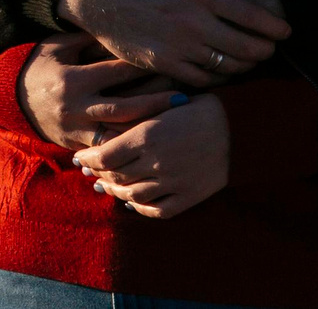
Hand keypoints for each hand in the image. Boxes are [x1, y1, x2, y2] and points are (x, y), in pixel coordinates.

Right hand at [17, 33, 181, 148]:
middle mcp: (77, 106)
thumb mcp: (57, 47)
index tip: (174, 63)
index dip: (146, 67)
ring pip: (120, 133)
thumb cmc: (41, 65)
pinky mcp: (77, 144)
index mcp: (73, 79)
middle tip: (186, 98)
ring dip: (148, 129)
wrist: (10, 97)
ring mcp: (77, 129)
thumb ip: (87, 39)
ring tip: (176, 124)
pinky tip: (153, 145)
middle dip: (156, 103)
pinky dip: (130, 147)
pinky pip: (108, 150)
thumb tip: (124, 28)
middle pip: (126, 107)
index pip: (116, 72)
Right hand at [58, 0, 290, 86]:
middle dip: (265, 50)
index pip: (252, 17)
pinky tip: (220, 69)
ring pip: (227, 67)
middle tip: (270, 48)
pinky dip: (217, 77)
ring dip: (245, 66)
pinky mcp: (161, 63)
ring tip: (249, 59)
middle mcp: (192, 22)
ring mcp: (177, 46)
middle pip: (246, 48)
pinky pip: (201, 79)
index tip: (285, 31)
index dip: (275, 27)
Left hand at [73, 92, 229, 218]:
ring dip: (116, 193)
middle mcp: (156, 162)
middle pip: (116, 178)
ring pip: (133, 196)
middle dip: (99, 176)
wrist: (237, 128)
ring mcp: (173, 182)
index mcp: (146, 136)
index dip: (88, 161)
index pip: (104, 157)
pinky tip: (134, 202)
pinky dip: (142, 208)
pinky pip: (158, 210)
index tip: (81, 159)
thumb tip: (104, 131)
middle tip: (91, 174)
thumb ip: (132, 120)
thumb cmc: (195, 109)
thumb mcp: (159, 108)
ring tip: (108, 188)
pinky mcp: (190, 196)